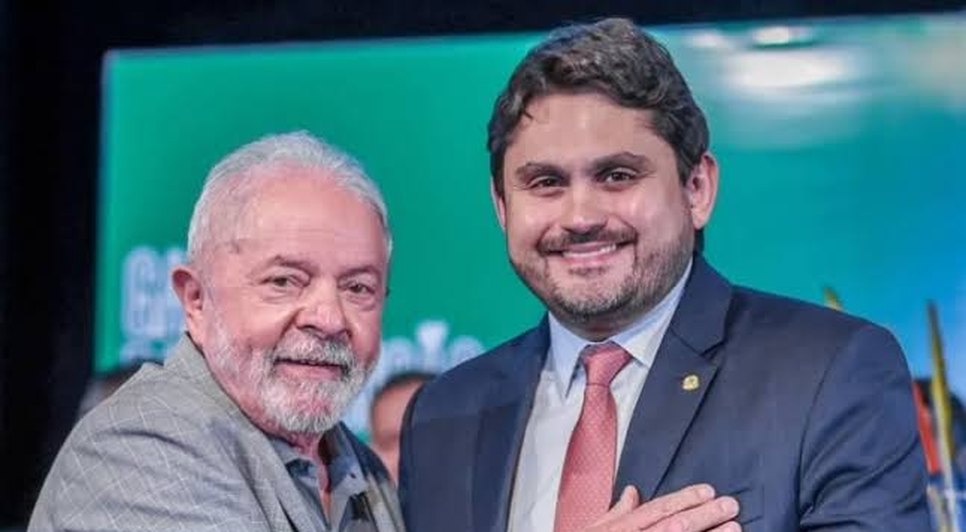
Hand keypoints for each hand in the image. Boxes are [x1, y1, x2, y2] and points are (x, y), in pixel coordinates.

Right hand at [585, 484, 739, 531]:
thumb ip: (616, 512)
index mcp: (620, 529)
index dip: (684, 499)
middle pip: (675, 526)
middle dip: (705, 515)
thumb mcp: (594, 530)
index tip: (708, 490)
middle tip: (731, 505)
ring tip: (735, 529)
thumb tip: (632, 492)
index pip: (657, 509)